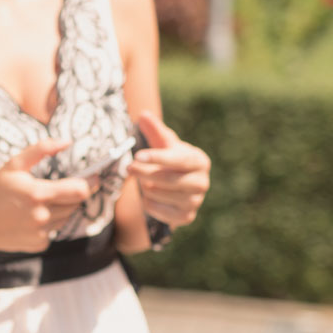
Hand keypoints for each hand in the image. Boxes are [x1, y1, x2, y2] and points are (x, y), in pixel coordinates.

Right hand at [0, 138, 95, 251]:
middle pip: (75, 204)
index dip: (88, 183)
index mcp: (38, 194)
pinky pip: (54, 232)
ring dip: (61, 209)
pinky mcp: (38, 244)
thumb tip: (67, 142)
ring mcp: (40, 233)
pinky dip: (49, 224)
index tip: (92, 177)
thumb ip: (41, 149)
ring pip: (66, 218)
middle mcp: (42, 216)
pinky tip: (31, 218)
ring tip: (40, 203)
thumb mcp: (14, 164)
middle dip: (71, 195)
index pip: (80, 191)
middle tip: (58, 188)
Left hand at [128, 112, 209, 226]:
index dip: (157, 158)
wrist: (176, 188)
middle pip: (167, 179)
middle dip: (144, 173)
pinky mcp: (186, 217)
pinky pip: (158, 210)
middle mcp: (202, 182)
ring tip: (143, 181)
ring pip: (159, 194)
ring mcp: (196, 201)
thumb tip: (143, 115)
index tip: (137, 156)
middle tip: (129, 167)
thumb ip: (155, 130)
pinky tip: (148, 196)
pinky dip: (148, 203)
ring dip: (145, 187)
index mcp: (199, 161)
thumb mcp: (163, 144)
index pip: (178, 160)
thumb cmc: (170, 160)